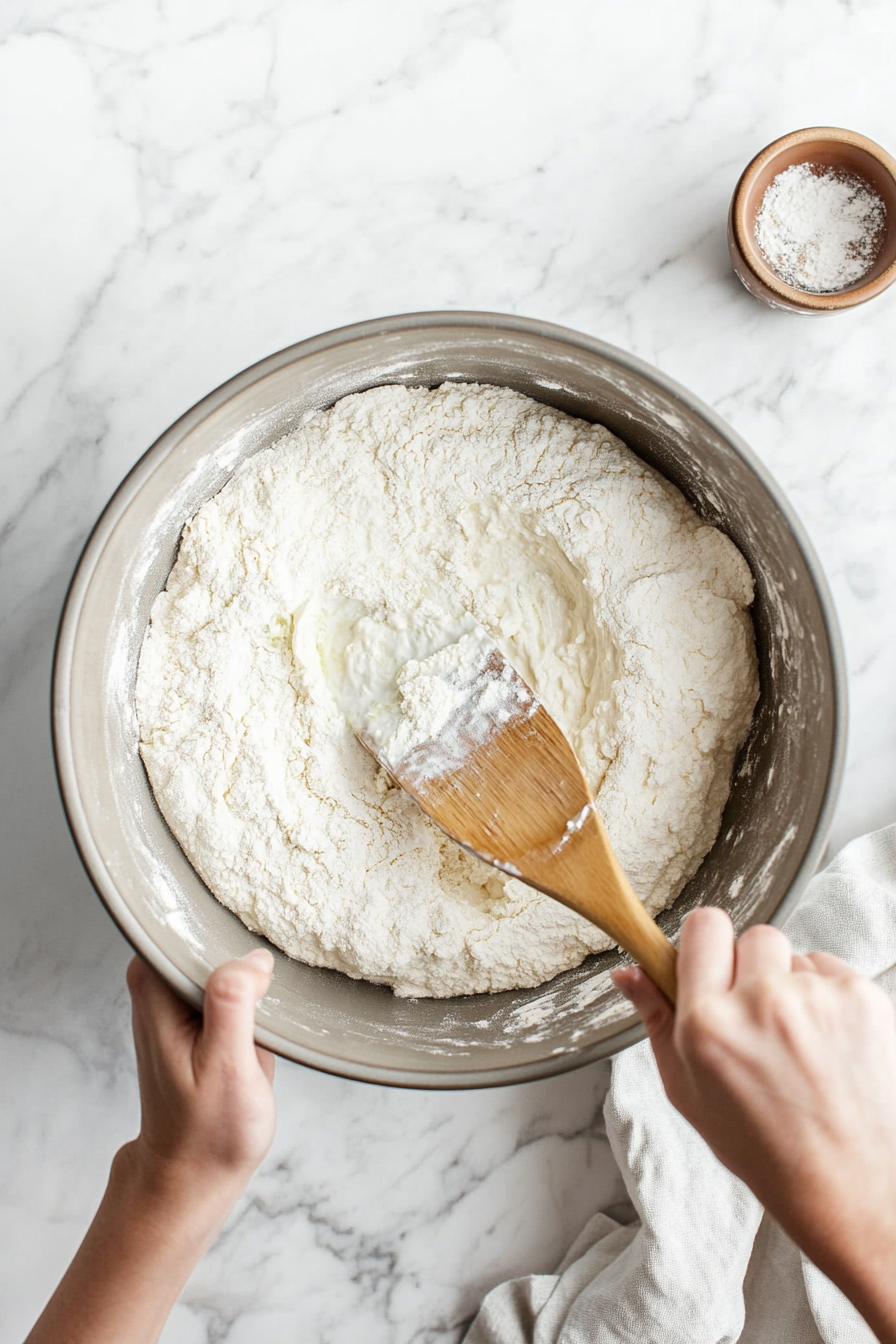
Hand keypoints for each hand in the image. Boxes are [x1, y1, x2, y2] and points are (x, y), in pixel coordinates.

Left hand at [26, 951, 276, 1343]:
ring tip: (282, 953)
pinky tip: (273, 985)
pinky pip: (226, 977)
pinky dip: (251, 977)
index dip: (219, 915)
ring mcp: (178, 1002)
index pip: (181, 922)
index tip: (258, 908)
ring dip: (248, 953)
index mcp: (155, 991)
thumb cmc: (209, 1130)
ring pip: (215, 951)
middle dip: (237, 929)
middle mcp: (159, 988)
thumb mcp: (227, 1067)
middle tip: (280, 927)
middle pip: (200, 929)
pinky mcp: (200, 1016)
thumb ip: (232, 1004)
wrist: (197, 1175)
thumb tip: (251, 958)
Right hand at [613, 909, 895, 1342]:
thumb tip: (630, 972)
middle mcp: (762, 1003)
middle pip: (752, 936)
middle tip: (758, 1019)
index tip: (709, 962)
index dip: (705, 945)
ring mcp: (817, 998)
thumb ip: (656, 1021)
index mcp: (708, 1024)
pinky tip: (827, 1045)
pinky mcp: (864, 999)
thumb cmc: (766, 1147)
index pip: (703, 927)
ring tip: (797, 1044)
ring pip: (794, 957)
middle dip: (751, 969)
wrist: (848, 1187)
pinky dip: (829, 999)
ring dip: (792, 986)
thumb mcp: (688, 1092)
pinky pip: (833, 972)